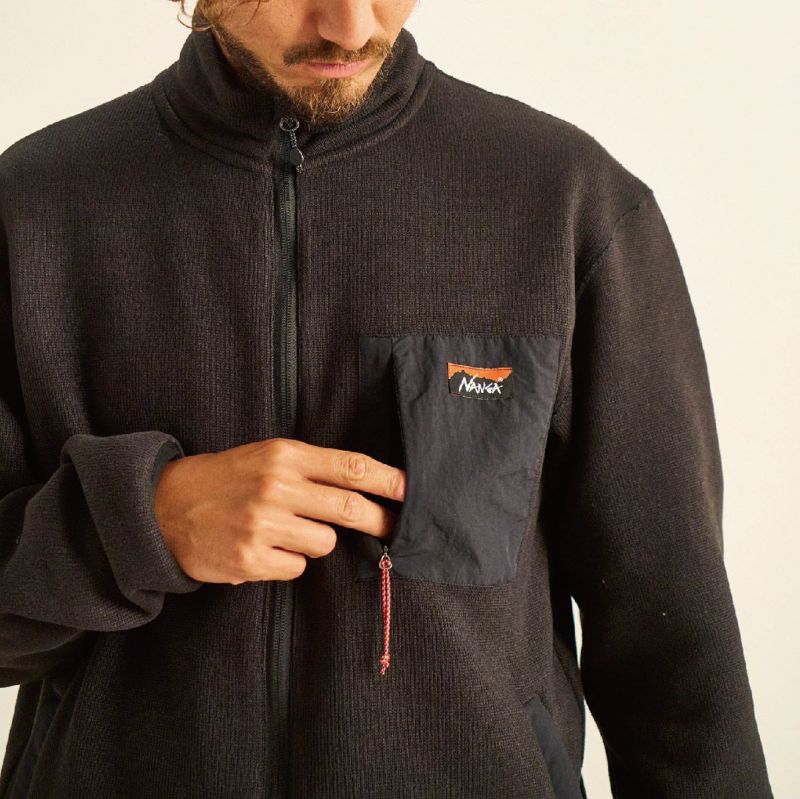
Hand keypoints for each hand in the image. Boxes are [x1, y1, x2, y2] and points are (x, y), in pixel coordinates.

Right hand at [154, 437, 404, 584]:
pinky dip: (288, 561)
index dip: (387, 480)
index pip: (350, 466)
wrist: (164, 508)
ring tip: (284, 531)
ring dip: (316, 541)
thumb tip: (364, 488)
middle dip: (379, 521)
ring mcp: (263, 524)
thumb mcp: (267, 457)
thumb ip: (311, 469)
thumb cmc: (226, 479)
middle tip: (393, 528)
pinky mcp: (250, 559)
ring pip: (325, 543)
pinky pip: (297, 567)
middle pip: (350, 508)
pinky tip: (264, 549)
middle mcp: (276, 487)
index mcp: (285, 455)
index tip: (411, 490)